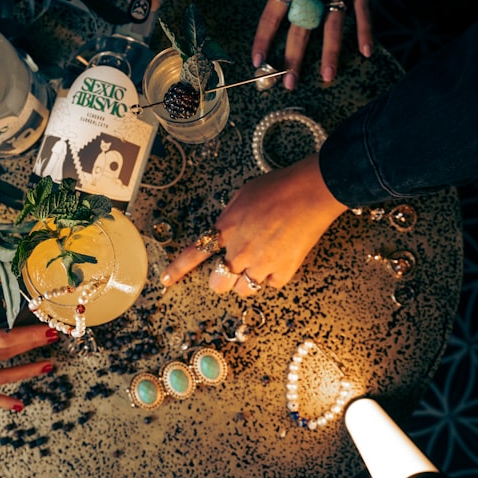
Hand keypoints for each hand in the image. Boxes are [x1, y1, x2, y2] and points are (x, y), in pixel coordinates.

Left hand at [160, 153, 347, 294]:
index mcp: (226, 228)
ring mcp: (261, 264)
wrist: (311, 192)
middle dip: (223, 279)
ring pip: (244, 290)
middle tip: (233, 270)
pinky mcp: (284, 272)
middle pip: (219, 284)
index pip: (195, 253)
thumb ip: (230, 218)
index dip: (178, 269)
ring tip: (260, 262)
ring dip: (247, 280)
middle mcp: (239, 250)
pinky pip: (270, 285)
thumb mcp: (243, 195)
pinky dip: (273, 277)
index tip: (166, 281)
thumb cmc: (280, 187)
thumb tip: (226, 230)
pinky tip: (280, 258)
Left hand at [226, 0, 379, 88]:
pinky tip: (365, 53)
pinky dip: (366, 31)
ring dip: (329, 54)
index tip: (256, 59)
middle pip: (301, 28)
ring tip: (325, 77)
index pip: (272, 13)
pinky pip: (364, 10)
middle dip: (293, 58)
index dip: (263, 38)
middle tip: (287, 83)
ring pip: (333, 26)